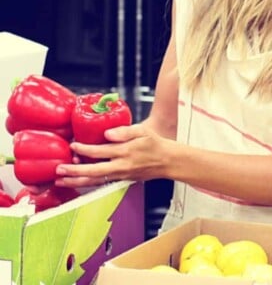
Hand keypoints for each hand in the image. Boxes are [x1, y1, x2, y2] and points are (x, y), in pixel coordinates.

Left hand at [54, 123, 171, 187]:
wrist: (167, 161)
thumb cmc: (154, 143)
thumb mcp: (142, 131)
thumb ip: (124, 131)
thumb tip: (107, 133)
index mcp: (126, 152)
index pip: (100, 152)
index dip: (84, 149)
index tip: (73, 145)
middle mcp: (121, 166)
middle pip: (93, 171)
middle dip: (74, 172)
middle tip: (59, 170)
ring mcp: (121, 175)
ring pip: (95, 181)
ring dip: (77, 182)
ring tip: (61, 181)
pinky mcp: (121, 180)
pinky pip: (101, 183)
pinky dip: (87, 184)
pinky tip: (77, 182)